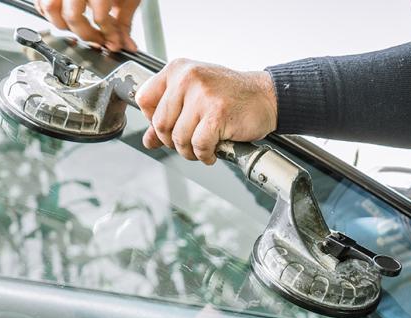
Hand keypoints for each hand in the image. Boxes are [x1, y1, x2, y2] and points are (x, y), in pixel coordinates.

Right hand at [35, 0, 140, 51]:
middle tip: (97, 40)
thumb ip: (124, 20)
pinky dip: (48, 11)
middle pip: (72, 17)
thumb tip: (126, 44)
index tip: (113, 43)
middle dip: (85, 35)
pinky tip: (62, 16)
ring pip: (49, 9)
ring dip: (62, 25)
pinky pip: (40, 1)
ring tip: (77, 29)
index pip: (100, 18)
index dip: (108, 35)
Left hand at [135, 59, 277, 164]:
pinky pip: (199, 145)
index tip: (168, 127)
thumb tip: (149, 140)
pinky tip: (213, 152)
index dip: (152, 121)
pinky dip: (205, 155)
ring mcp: (202, 95)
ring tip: (203, 149)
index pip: (144, 99)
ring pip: (178, 138)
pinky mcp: (217, 114)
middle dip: (172, 142)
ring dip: (190, 152)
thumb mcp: (195, 97)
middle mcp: (188, 78)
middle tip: (188, 144)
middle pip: (160, 123)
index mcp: (178, 70)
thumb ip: (170, 115)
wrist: (266, 97)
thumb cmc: (231, 96)